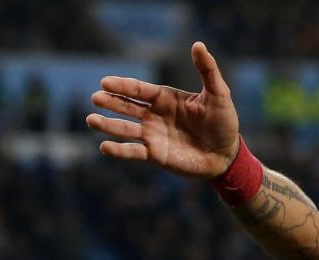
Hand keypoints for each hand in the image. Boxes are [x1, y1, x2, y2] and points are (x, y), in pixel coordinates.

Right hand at [87, 42, 239, 178]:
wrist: (227, 155)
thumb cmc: (223, 123)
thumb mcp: (218, 94)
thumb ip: (207, 70)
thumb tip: (198, 45)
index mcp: (165, 98)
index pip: (139, 89)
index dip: (122, 86)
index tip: (105, 82)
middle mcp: (155, 115)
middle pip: (127, 107)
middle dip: (111, 102)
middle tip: (95, 98)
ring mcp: (153, 135)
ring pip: (125, 129)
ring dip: (108, 125)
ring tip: (91, 120)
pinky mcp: (155, 155)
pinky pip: (133, 152)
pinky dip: (119, 150)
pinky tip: (105, 147)